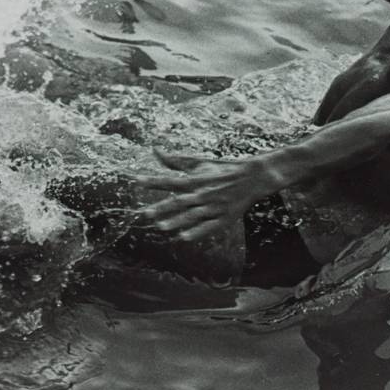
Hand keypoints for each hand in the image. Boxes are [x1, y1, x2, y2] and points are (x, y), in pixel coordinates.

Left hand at [138, 149, 274, 242]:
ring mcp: (214, 207)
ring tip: (160, 227)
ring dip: (176, 221)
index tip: (137, 181)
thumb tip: (155, 151)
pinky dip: (197, 232)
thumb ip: (175, 160)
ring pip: (192, 215)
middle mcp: (203, 193)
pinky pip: (208, 227)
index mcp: (196, 179)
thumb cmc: (222, 169)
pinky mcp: (224, 218)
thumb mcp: (199, 162)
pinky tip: (184, 238)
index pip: (170, 180)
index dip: (153, 181)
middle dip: (162, 207)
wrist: (251, 177)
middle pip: (180, 201)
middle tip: (145, 213)